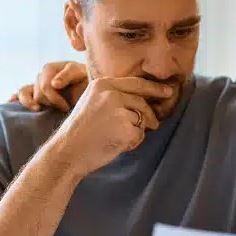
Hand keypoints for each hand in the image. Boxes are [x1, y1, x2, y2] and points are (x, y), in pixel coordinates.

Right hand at [10, 61, 87, 111]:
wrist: (90, 89)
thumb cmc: (87, 81)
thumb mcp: (81, 73)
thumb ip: (68, 74)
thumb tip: (53, 84)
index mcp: (51, 68)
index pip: (45, 86)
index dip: (55, 99)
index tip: (66, 107)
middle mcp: (42, 75)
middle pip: (37, 92)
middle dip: (50, 102)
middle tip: (64, 108)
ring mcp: (37, 84)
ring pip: (24, 93)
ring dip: (30, 102)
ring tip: (37, 110)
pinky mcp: (35, 94)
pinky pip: (21, 94)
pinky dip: (15, 98)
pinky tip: (10, 102)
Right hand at [46, 77, 173, 176]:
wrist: (67, 152)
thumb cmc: (81, 132)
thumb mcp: (92, 102)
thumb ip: (114, 96)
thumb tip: (144, 99)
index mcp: (103, 84)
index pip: (136, 83)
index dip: (154, 88)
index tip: (168, 91)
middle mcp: (111, 93)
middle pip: (142, 102)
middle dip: (150, 116)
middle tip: (154, 125)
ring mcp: (118, 110)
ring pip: (142, 119)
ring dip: (136, 131)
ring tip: (115, 137)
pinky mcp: (125, 128)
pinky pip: (140, 135)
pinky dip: (132, 143)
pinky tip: (115, 145)